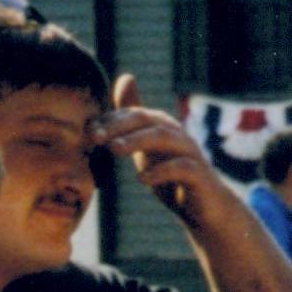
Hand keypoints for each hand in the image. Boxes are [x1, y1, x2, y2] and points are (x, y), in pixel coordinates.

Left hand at [92, 75, 223, 221]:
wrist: (205, 208)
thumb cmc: (172, 176)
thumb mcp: (147, 148)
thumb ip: (132, 122)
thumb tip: (121, 83)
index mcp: (161, 126)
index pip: (132, 114)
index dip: (108, 120)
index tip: (86, 131)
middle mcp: (176, 134)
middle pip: (146, 119)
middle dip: (118, 126)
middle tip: (95, 137)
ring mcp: (190, 153)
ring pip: (163, 137)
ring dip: (137, 140)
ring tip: (114, 149)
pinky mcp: (200, 174)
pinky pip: (182, 167)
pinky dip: (162, 171)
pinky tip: (142, 179)